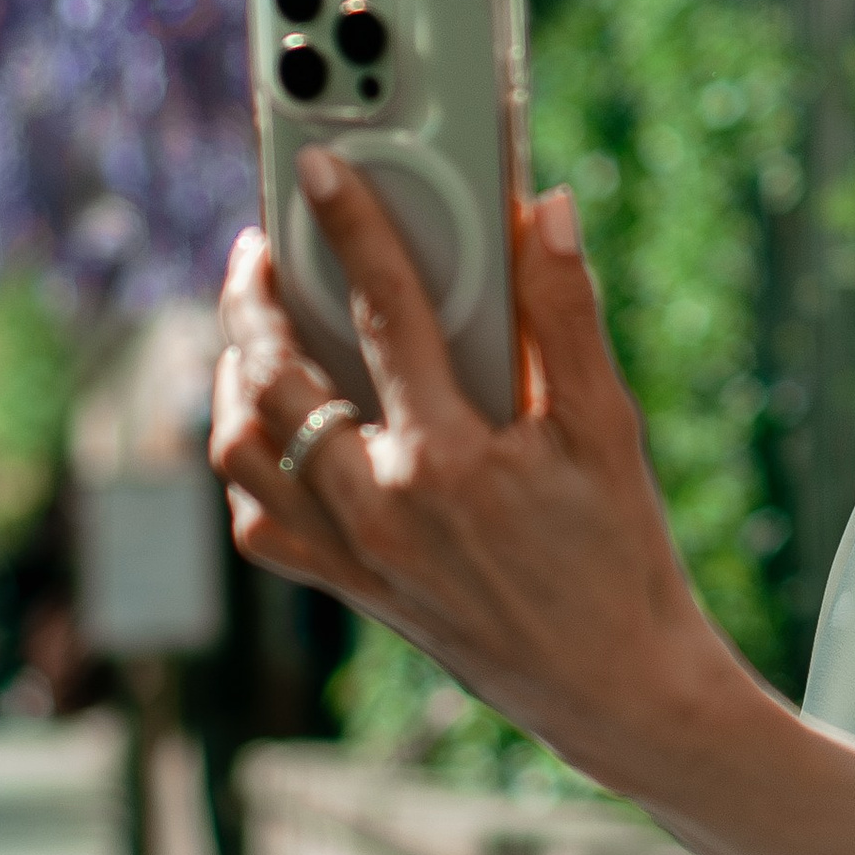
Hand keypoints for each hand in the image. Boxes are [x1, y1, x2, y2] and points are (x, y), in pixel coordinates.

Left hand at [211, 156, 735, 781]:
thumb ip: (568, 313)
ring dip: (233, 378)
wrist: (613, 683)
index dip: (351, 227)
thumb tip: (546, 212)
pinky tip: (274, 425)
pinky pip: (261, 521)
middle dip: (252, 298)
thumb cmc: (620, 552)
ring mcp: (355, 555)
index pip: (383, 312)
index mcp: (448, 460)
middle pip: (275, 380)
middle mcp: (382, 509)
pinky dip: (250, 464)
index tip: (320, 170)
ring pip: (245, 452)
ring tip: (251, 327)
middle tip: (261, 245)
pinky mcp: (350, 587)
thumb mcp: (609, 428)